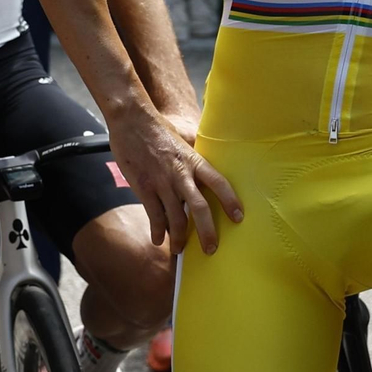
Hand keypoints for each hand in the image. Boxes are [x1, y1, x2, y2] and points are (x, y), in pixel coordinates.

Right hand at [108, 104, 241, 256]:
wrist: (133, 120)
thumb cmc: (159, 130)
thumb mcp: (184, 142)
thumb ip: (193, 161)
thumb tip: (203, 177)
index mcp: (194, 161)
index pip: (218, 183)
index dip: (230, 201)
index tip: (239, 217)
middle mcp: (181, 174)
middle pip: (200, 208)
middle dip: (207, 232)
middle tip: (211, 249)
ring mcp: (162, 182)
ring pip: (175, 218)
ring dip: (179, 238)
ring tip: (180, 250)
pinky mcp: (144, 188)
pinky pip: (154, 215)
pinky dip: (157, 231)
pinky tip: (158, 240)